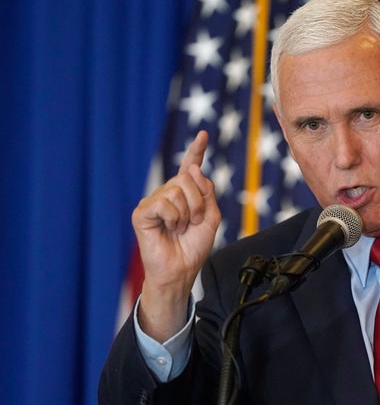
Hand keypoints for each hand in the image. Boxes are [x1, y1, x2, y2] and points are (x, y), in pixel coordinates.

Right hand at [132, 131, 220, 340]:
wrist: (182, 269)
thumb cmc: (194, 246)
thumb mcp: (211, 217)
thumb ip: (207, 191)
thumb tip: (193, 169)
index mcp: (185, 194)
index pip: (190, 167)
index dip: (196, 151)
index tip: (203, 135)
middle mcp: (167, 193)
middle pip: (188, 178)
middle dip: (199, 202)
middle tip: (194, 222)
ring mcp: (154, 201)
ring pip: (177, 191)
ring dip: (187, 213)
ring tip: (180, 228)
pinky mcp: (142, 212)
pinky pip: (164, 203)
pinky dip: (172, 218)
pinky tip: (168, 229)